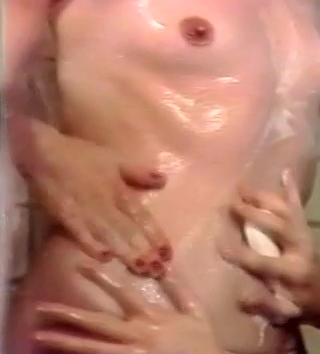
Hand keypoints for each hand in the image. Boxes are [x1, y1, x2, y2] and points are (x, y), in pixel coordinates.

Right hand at [14, 118, 170, 276]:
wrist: (46, 152)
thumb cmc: (83, 156)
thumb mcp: (117, 160)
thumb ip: (140, 173)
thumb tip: (164, 181)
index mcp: (122, 192)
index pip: (144, 219)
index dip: (157, 237)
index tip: (168, 255)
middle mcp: (108, 205)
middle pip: (130, 233)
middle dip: (145, 253)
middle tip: (159, 272)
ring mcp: (87, 212)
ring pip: (111, 237)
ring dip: (126, 254)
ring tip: (141, 271)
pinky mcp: (65, 217)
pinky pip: (81, 234)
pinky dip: (92, 246)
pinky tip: (103, 259)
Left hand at [34, 263, 219, 353]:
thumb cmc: (202, 341)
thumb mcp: (195, 311)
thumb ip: (180, 290)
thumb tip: (167, 268)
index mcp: (152, 316)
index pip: (122, 293)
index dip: (101, 279)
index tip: (82, 265)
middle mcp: (137, 334)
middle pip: (97, 323)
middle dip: (69, 315)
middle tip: (42, 309)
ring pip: (92, 348)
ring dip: (66, 342)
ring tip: (42, 336)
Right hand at [219, 170, 319, 325]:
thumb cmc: (301, 306)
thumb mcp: (283, 313)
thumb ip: (262, 304)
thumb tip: (239, 296)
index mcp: (293, 272)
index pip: (262, 261)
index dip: (240, 253)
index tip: (219, 244)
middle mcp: (300, 248)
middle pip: (276, 226)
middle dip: (253, 214)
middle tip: (230, 203)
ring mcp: (305, 235)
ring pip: (285, 211)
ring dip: (264, 197)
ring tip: (243, 186)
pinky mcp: (306, 229)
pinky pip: (299, 207)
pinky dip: (292, 189)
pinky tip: (285, 172)